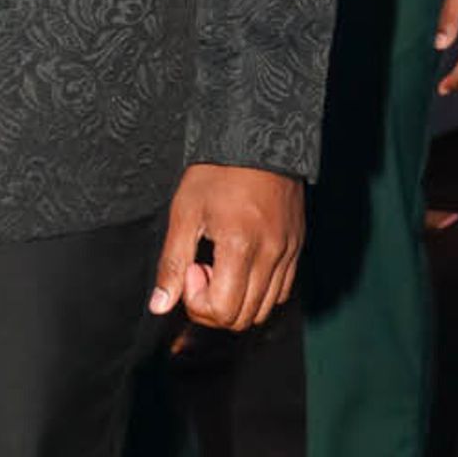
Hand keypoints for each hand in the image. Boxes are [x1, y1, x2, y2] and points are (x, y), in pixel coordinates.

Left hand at [150, 163, 302, 332]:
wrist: (257, 139)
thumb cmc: (217, 171)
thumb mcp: (185, 212)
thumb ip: (172, 263)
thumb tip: (160, 305)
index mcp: (239, 246)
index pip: (222, 310)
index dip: (197, 300)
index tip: (191, 268)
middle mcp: (270, 254)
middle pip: (243, 318)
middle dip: (215, 305)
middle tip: (203, 269)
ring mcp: (288, 252)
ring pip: (265, 309)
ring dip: (238, 300)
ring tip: (222, 266)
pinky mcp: (298, 247)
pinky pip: (283, 291)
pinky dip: (260, 292)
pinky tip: (243, 266)